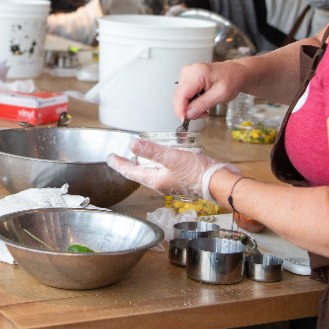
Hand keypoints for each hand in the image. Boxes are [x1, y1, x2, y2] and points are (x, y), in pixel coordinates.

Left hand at [107, 138, 238, 197]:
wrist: (218, 182)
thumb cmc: (196, 172)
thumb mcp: (171, 157)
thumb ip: (151, 151)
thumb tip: (131, 145)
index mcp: (156, 180)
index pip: (131, 172)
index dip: (119, 164)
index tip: (110, 158)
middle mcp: (162, 184)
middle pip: (140, 174)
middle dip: (131, 165)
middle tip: (122, 157)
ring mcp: (172, 183)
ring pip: (153, 173)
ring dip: (145, 164)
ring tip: (141, 155)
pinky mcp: (182, 180)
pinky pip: (165, 172)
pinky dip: (159, 164)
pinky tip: (165, 158)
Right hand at [172, 61, 246, 120]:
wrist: (235, 73)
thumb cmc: (231, 80)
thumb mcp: (220, 95)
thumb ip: (203, 104)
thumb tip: (188, 113)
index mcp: (197, 73)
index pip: (181, 96)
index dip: (181, 110)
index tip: (185, 121)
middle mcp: (188, 72)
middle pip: (179, 97)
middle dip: (188, 110)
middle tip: (202, 114)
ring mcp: (186, 74)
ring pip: (180, 98)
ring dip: (190, 107)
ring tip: (205, 107)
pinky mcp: (187, 78)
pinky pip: (183, 95)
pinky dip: (191, 102)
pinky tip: (201, 101)